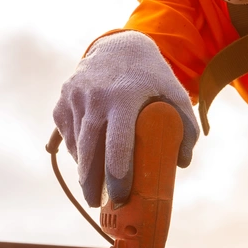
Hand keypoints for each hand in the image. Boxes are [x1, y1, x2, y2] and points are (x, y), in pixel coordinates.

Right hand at [52, 31, 197, 205]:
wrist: (118, 45)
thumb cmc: (150, 75)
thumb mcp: (174, 92)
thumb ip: (185, 124)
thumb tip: (181, 162)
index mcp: (124, 97)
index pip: (117, 144)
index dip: (117, 175)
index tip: (119, 196)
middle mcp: (95, 98)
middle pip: (90, 152)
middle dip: (91, 183)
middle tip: (97, 203)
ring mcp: (75, 99)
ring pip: (77, 146)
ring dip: (84, 169)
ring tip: (94, 183)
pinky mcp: (62, 102)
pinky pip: (67, 136)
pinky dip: (76, 151)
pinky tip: (86, 159)